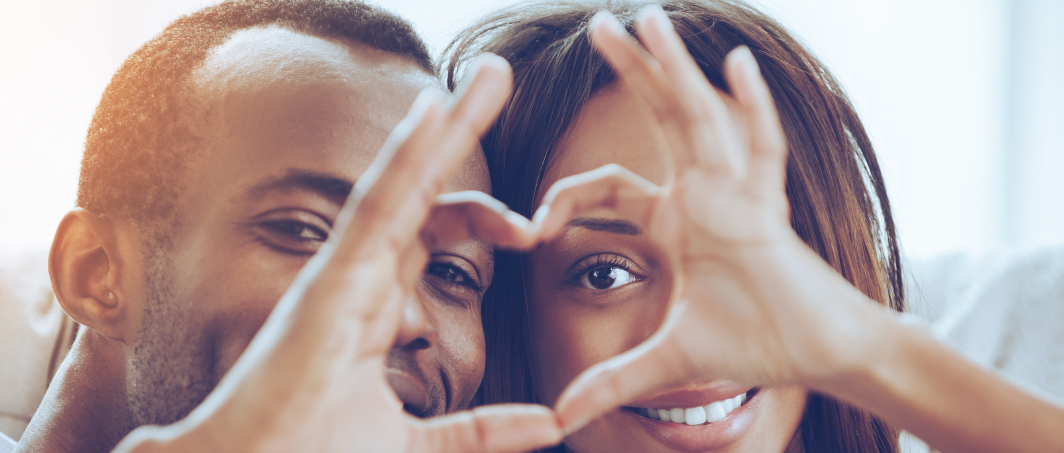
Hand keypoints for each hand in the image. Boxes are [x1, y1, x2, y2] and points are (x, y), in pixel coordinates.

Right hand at [114, 55, 562, 452]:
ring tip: (487, 78)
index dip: (483, 217)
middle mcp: (359, 277)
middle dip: (462, 134)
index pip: (432, 234)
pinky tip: (434, 112)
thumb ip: (482, 431)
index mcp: (375, 305)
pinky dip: (404, 159)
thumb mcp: (418, 443)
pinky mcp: (330, 280)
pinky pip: (374, 208)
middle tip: (498, 80)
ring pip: (403, 183)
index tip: (532, 233)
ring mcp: (343, 273)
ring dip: (446, 126)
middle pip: (422, 190)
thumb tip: (550, 426)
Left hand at [537, 7, 890, 432]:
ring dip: (676, 70)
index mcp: (674, 219)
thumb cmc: (756, 342)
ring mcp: (737, 195)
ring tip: (649, 20)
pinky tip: (736, 64)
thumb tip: (559, 418)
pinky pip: (762, 152)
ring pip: (701, 119)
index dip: (568, 198)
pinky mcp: (768, 211)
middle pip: (661, 119)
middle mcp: (703, 194)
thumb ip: (614, 382)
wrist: (820, 354)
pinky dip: (752, 110)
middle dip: (633, 70)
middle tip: (602, 24)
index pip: (609, 186)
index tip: (534, 227)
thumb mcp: (668, 361)